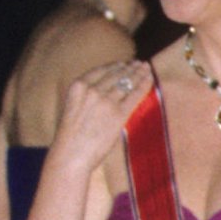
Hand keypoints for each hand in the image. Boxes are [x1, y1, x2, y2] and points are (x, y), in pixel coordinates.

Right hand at [52, 59, 153, 173]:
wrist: (70, 155)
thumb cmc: (70, 139)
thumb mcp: (73, 108)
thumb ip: (86, 98)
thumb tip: (105, 93)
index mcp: (78, 85)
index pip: (101, 70)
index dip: (116, 66)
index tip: (125, 64)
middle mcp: (92, 89)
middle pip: (116, 74)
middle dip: (130, 68)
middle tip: (139, 64)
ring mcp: (106, 101)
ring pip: (127, 82)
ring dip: (139, 73)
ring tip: (146, 68)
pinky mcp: (118, 114)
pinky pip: (135, 94)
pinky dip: (144, 84)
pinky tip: (150, 79)